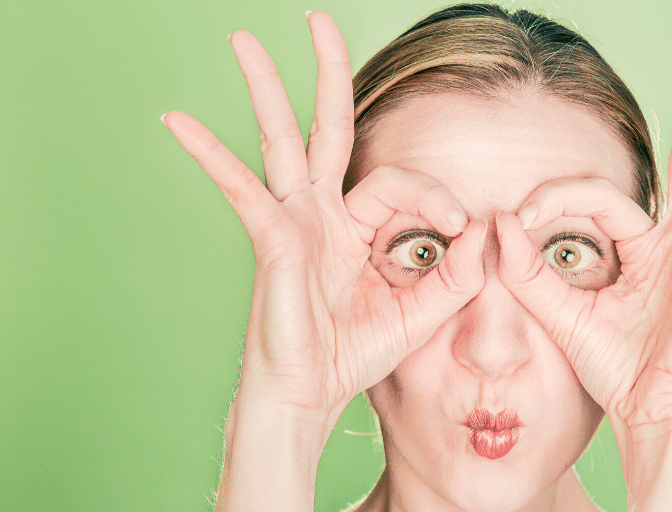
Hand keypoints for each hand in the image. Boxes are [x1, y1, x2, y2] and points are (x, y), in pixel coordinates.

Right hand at [162, 12, 485, 430]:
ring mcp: (293, 222)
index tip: (461, 228)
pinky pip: (242, 190)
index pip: (398, 181)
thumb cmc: (357, 354)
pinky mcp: (271, 241)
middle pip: (326, 127)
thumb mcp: (423, 311)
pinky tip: (178, 123)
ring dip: (265, 88)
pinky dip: (210, 156)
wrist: (312, 396)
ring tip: (244, 40)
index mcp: (357, 225)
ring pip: (281, 140)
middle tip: (319, 18)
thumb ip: (458, 273)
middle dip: (326, 72)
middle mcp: (322, 213)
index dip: (435, 196)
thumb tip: (485, 228)